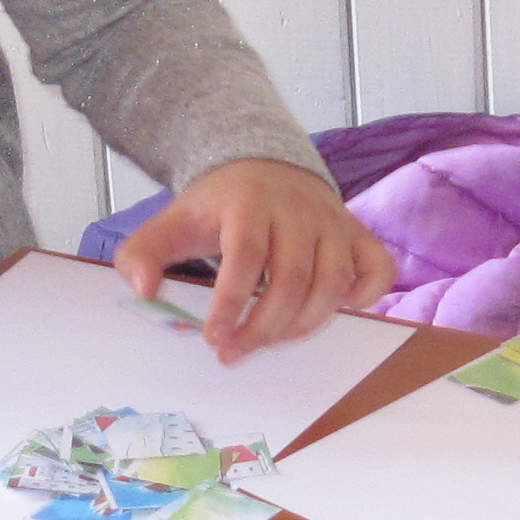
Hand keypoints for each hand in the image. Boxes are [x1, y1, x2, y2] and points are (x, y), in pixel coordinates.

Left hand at [114, 158, 394, 363]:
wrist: (265, 166)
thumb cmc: (219, 206)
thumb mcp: (173, 220)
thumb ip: (144, 253)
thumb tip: (143, 290)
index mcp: (249, 202)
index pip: (246, 256)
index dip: (232, 303)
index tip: (215, 339)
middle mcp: (299, 209)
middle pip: (292, 279)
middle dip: (264, 327)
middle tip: (236, 353)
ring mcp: (334, 222)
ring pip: (333, 283)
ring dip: (304, 324)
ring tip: (270, 341)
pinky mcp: (359, 234)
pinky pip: (377, 271)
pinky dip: (362, 299)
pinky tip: (327, 312)